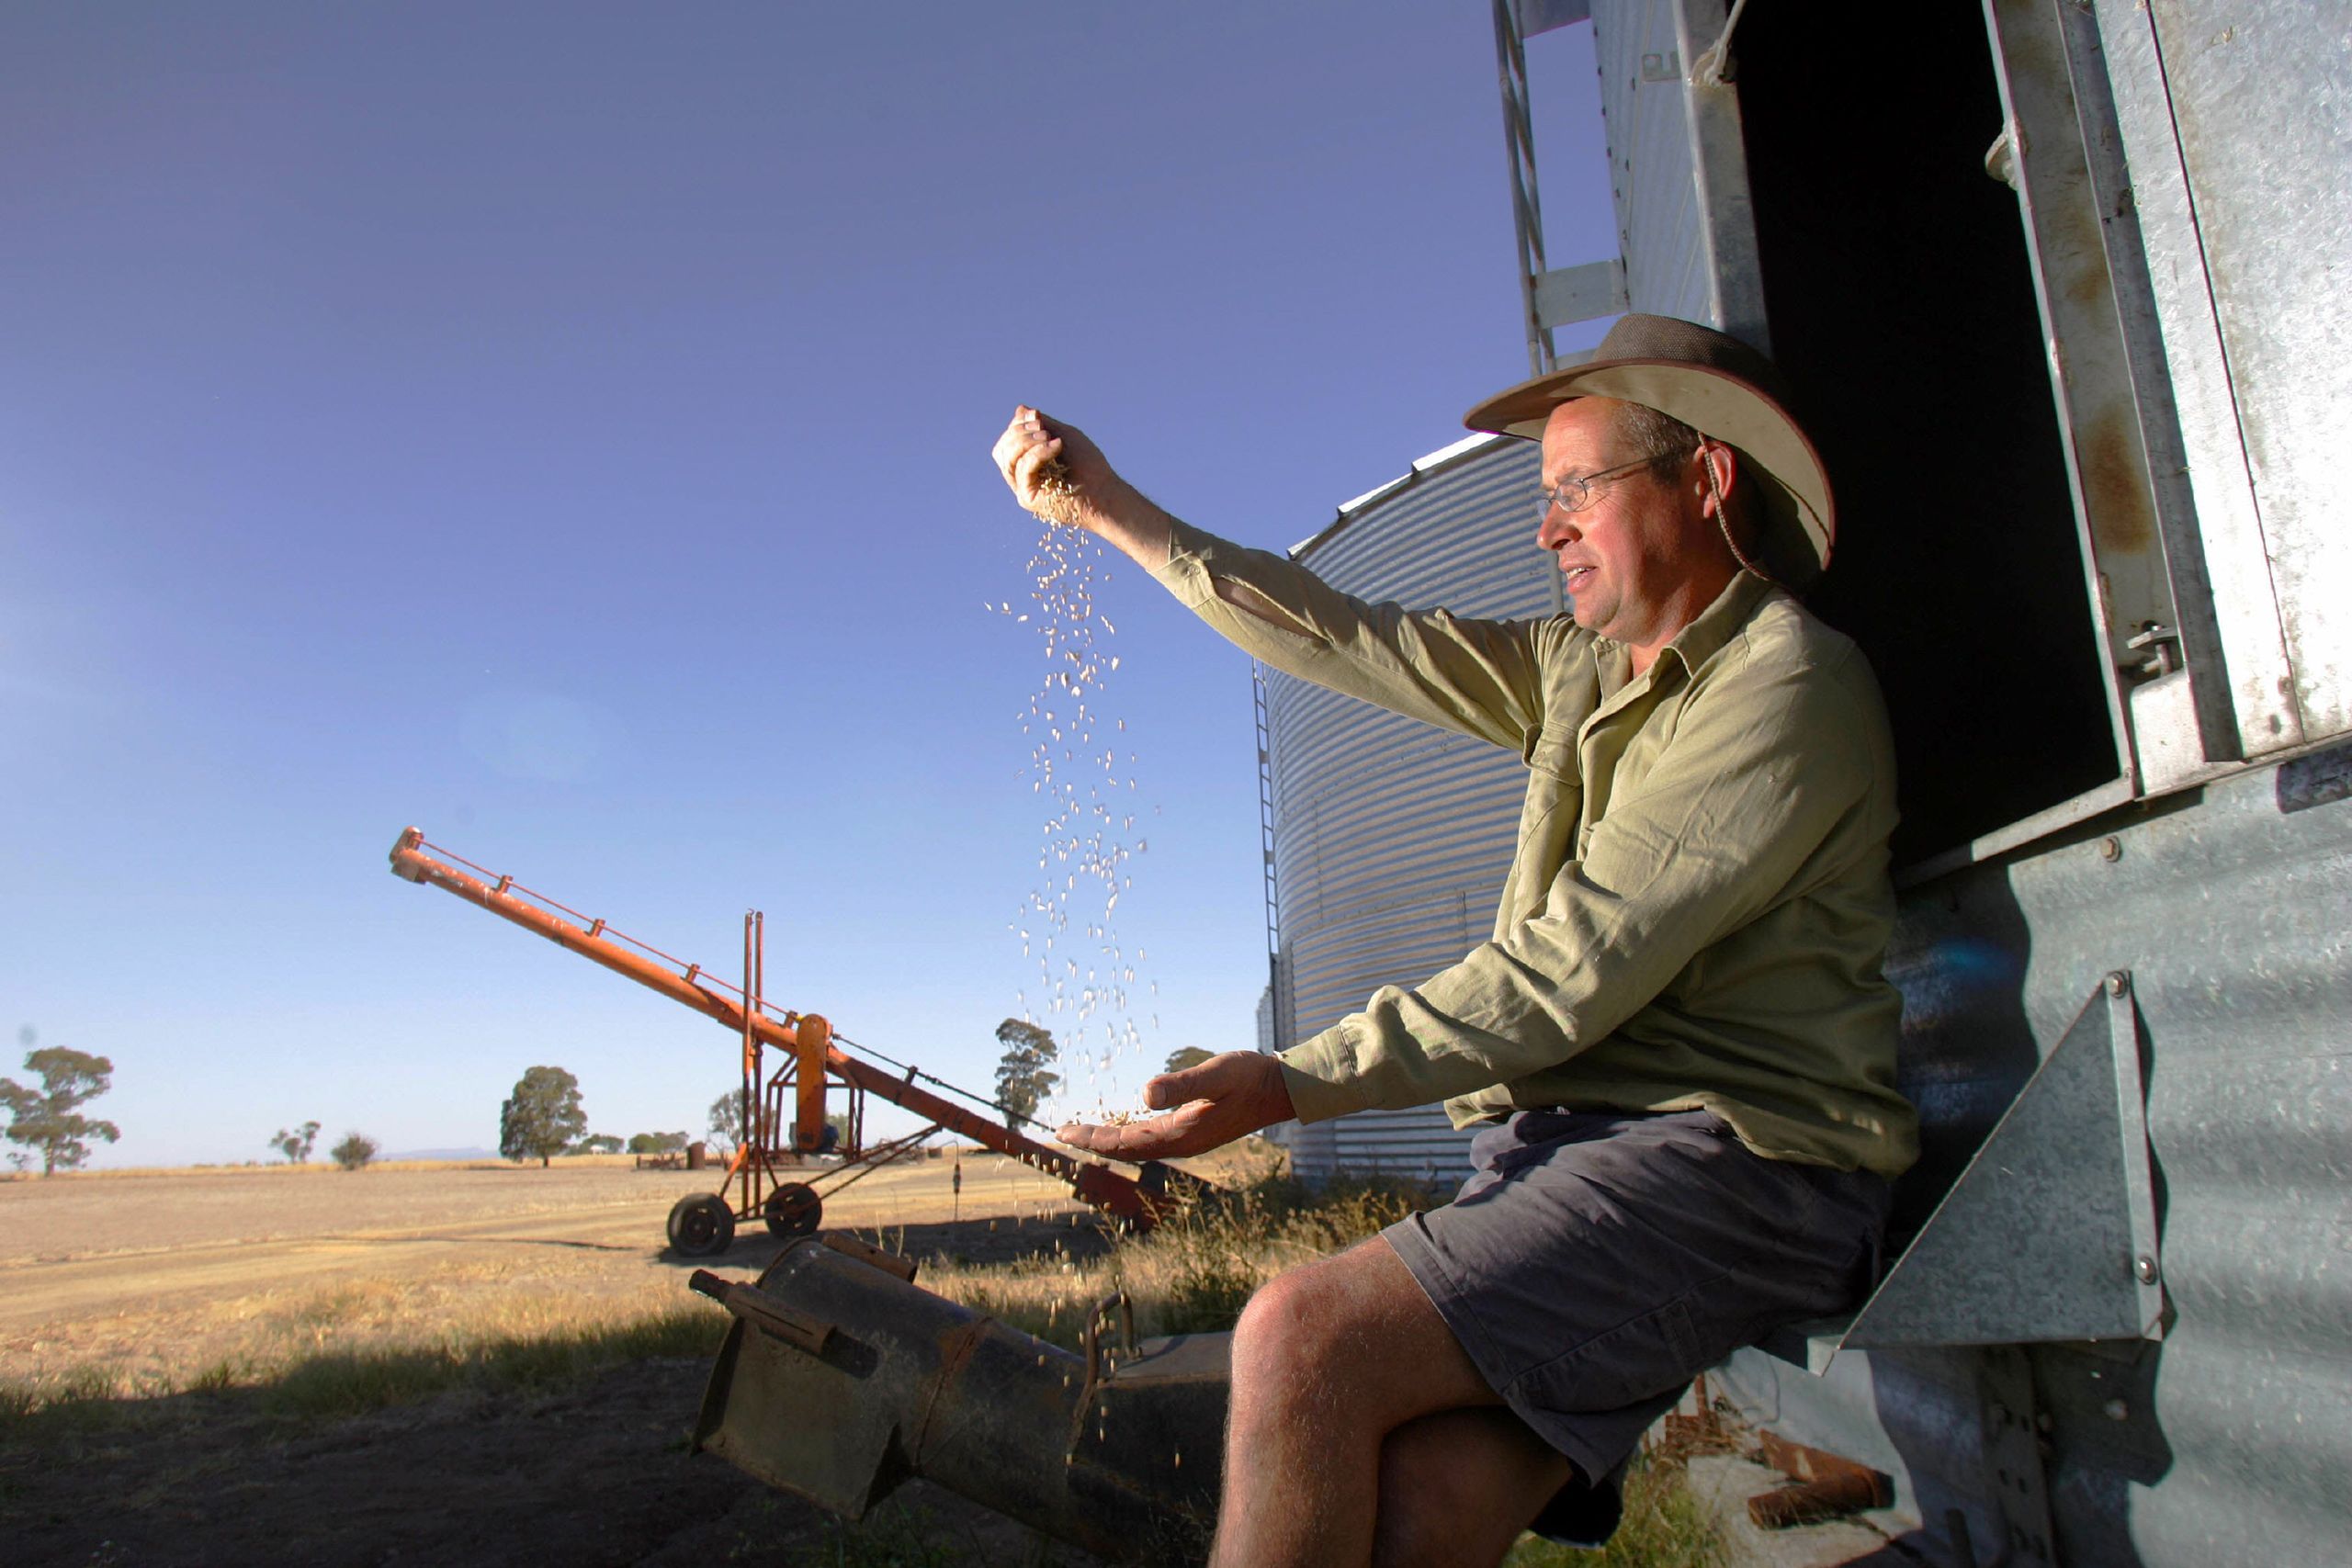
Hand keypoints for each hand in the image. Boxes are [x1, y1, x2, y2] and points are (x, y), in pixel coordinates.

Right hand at [990, 405, 1120, 523]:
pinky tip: (1056, 447)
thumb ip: (1042, 424)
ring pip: (1008, 458)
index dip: (1017, 425)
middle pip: (1003, 449)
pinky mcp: (1028, 498)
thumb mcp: (1064, 435)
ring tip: (1050, 438)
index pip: (1008, 441)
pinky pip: (1023, 469)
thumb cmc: (1088, 465)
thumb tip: (1020, 409)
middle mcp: (1022, 476)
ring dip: (1027, 441)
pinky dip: (1038, 453)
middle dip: (1019, 432)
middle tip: (1045, 429)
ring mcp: (1023, 488)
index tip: (1036, 415)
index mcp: (1027, 462)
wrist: (1104, 490)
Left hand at [1057, 1050, 1294, 1160]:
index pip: (1125, 1142)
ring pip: (1138, 1145)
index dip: (1092, 1138)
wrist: (1280, 1089)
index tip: (1063, 1132)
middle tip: (1062, 1134)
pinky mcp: (1193, 1132)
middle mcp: (1181, 1144)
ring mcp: (1188, 1140)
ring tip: (1083, 1133)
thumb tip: (1144, 1093)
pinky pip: (1151, 1139)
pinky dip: (1129, 1135)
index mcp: (1181, 1135)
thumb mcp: (1216, 1074)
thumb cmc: (1249, 1077)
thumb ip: (1182, 1085)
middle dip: (1093, 1141)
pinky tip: (1122, 1127)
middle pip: (1126, 1148)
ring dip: (1109, 1140)